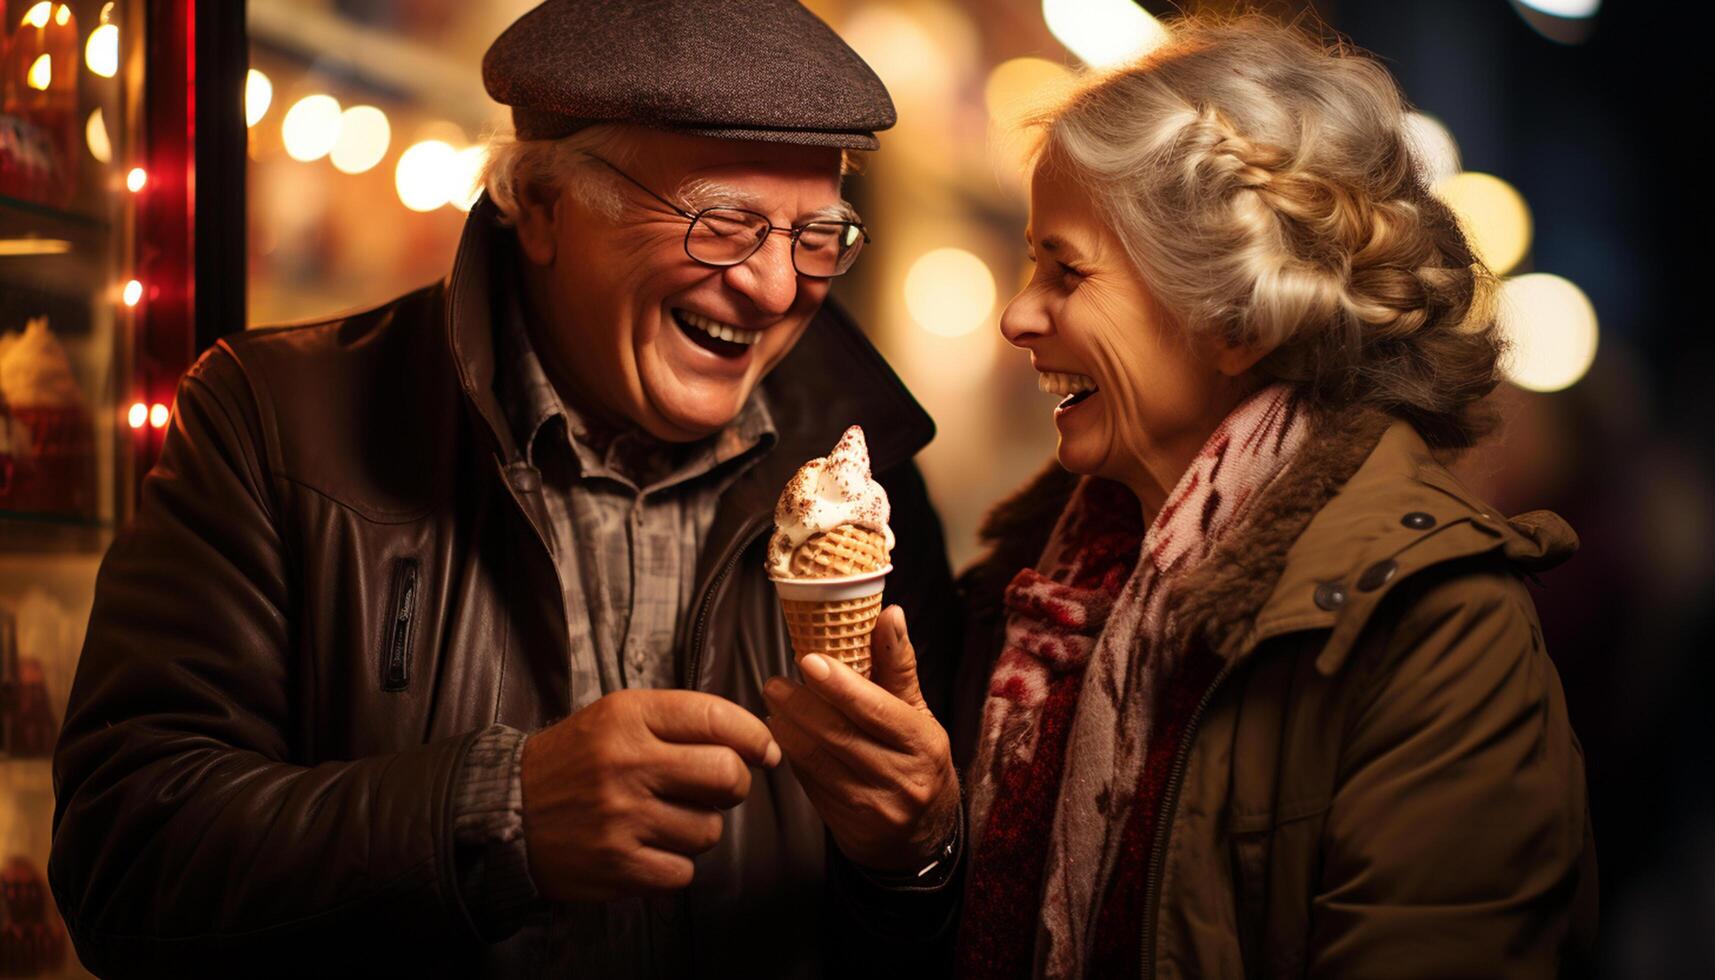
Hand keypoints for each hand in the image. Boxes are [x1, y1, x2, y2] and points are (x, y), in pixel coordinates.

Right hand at [520, 689, 780, 901]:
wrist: (505, 810)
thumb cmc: (574, 762)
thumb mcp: (616, 717)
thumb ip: (680, 721)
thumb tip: (756, 743)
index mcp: (629, 717)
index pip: (717, 718)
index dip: (755, 736)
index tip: (764, 751)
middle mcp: (627, 764)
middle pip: (728, 776)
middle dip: (734, 784)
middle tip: (715, 789)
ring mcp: (622, 818)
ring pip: (709, 829)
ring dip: (698, 828)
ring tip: (664, 819)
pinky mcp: (617, 866)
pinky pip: (683, 871)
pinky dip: (674, 865)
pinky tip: (648, 848)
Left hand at [762, 605, 959, 873]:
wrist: (923, 834)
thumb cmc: (916, 758)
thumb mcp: (917, 714)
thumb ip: (898, 666)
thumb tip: (890, 614)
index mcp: (923, 742)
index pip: (877, 709)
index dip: (841, 684)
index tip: (808, 660)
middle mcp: (904, 778)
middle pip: (842, 736)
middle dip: (801, 706)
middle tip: (774, 683)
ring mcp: (876, 807)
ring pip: (821, 762)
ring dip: (789, 731)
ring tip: (772, 706)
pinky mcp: (851, 828)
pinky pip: (813, 786)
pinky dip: (794, 757)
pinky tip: (781, 736)